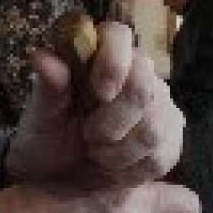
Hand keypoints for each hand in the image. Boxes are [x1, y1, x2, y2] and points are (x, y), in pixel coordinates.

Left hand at [5, 21, 183, 187]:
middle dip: (112, 120)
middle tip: (89, 136)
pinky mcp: (172, 141)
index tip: (99, 93)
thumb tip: (40, 55)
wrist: (58, 177)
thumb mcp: (42, 113)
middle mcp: (139, 73)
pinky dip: (130, 169)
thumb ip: (48, 85)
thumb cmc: (48, 135)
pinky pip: (160, 157)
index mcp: (102, 55)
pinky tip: (113, 167)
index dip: (113, 62)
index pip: (118, 35)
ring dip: (118, 150)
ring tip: (97, 152)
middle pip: (142, 85)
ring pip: (153, 127)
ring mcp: (161, 107)